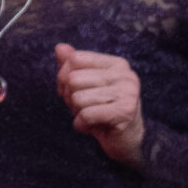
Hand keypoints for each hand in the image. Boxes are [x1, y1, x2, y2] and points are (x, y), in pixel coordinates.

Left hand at [56, 44, 145, 166]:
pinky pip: (85, 115)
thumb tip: (59, 47)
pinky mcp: (125, 111)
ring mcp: (128, 92)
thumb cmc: (101, 110)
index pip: (74, 60)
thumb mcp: (84, 87)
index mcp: (116, 64)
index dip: (64, 78)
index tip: (76, 92)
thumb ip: (72, 66)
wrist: (126, 140)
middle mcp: (125, 75)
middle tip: (86, 108)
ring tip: (93, 116)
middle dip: (70, 98)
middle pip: (73, 79)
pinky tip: (94, 126)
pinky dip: (82, 125)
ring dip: (77, 112)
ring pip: (77, 98)